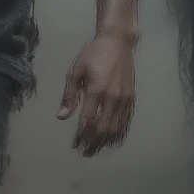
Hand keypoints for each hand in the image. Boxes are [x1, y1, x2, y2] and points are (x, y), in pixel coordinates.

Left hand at [57, 32, 135, 156]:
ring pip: (116, 129)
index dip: (80, 136)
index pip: (87, 121)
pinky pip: (126, 122)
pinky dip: (119, 134)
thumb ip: (70, 96)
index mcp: (97, 91)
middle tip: (84, 153)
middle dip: (93, 143)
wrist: (118, 41)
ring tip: (96, 150)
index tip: (74, 145)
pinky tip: (112, 140)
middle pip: (103, 129)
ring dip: (105, 142)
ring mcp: (124, 99)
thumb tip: (61, 117)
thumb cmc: (93, 54)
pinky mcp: (131, 98)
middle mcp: (112, 98)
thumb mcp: (76, 71)